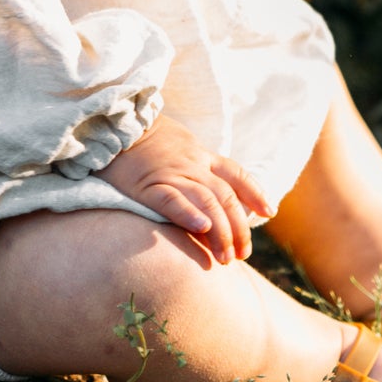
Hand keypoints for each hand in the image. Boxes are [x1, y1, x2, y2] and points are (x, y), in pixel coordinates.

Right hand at [98, 115, 273, 264]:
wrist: (113, 124)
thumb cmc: (145, 141)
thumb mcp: (179, 144)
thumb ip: (197, 163)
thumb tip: (213, 191)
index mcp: (200, 154)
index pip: (237, 173)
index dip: (255, 192)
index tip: (268, 213)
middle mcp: (192, 164)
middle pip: (225, 196)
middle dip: (238, 228)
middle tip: (242, 254)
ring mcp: (171, 173)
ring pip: (206, 201)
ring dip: (221, 231)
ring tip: (226, 257)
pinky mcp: (147, 185)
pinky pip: (172, 200)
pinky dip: (189, 214)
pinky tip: (202, 229)